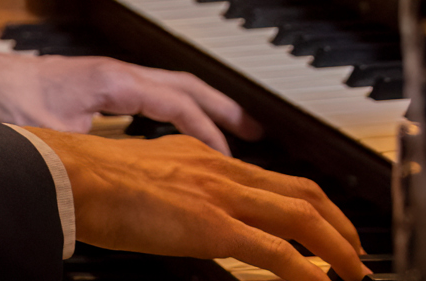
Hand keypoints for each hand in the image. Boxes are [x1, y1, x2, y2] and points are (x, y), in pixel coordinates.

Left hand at [0, 32, 262, 152]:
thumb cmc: (3, 102)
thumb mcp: (52, 137)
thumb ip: (89, 158)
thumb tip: (116, 185)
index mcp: (112, 81)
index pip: (177, 102)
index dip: (209, 130)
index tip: (232, 158)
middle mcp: (114, 73)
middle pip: (182, 84)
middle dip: (222, 107)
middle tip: (258, 130)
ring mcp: (104, 77)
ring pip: (166, 86)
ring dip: (200, 106)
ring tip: (230, 130)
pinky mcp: (92, 86)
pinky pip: (148, 94)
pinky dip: (172, 109)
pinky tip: (174, 131)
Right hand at [36, 128, 368, 280]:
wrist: (70, 175)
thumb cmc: (89, 180)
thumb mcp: (142, 174)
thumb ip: (171, 189)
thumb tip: (181, 214)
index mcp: (201, 155)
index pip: (269, 176)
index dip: (305, 200)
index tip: (320, 222)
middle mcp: (218, 168)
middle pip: (301, 189)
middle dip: (338, 222)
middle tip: (354, 249)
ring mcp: (219, 196)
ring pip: (302, 214)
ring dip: (337, 247)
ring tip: (353, 271)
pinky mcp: (213, 226)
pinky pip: (277, 251)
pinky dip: (308, 270)